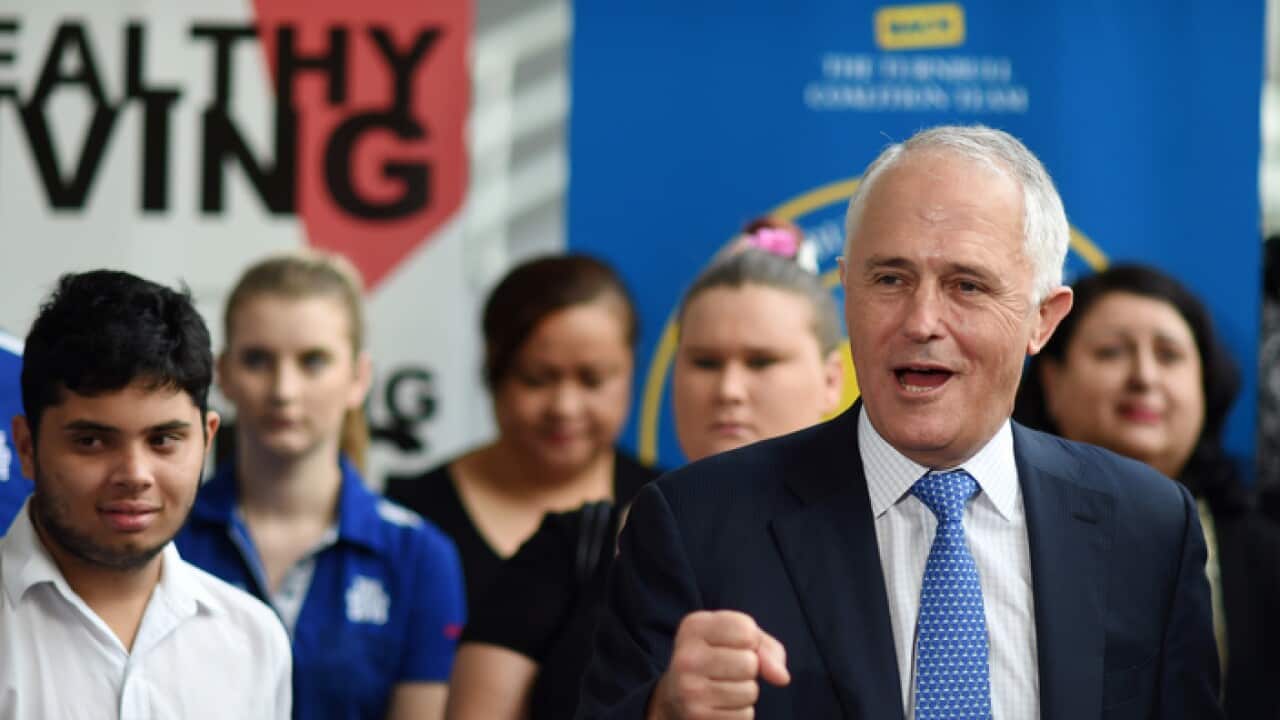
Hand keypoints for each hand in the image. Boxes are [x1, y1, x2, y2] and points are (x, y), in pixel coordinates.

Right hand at [647, 610, 789, 719]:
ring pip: (750, 691)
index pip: (746, 630)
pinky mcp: (697, 716)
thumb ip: (767, 648)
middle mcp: (687, 656)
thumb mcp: (739, 640)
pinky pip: (745, 715)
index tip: (731, 645)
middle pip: (750, 663)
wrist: (676, 695)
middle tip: (727, 670)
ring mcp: (689, 689)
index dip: (750, 641)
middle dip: (749, 669)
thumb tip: (782, 678)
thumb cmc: (718, 659)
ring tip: (724, 687)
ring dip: (746, 692)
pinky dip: (740, 712)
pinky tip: (721, 705)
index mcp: (694, 626)